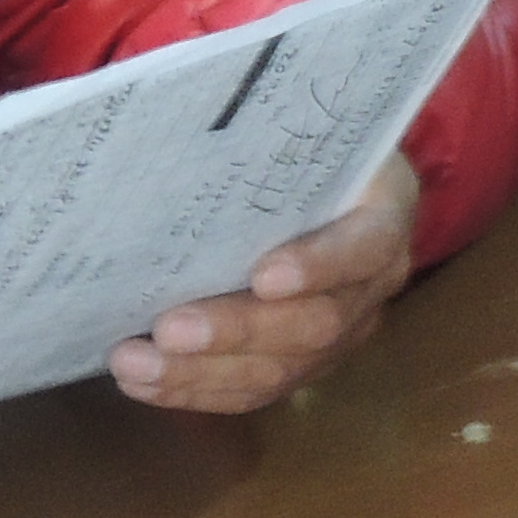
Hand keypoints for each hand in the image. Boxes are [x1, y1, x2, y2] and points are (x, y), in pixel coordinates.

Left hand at [109, 153, 416, 414]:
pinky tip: (144, 382)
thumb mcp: (293, 127)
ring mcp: (342, 330)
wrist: (318, 179)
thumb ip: (258, 136)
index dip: (319, 265)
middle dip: (237, 330)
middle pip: (316, 323)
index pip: (365, 246)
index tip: (263, 276)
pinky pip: (255, 389)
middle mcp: (372, 283)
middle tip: (168, 329)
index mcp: (383, 213)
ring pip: (280, 368)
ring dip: (200, 372)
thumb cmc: (295, 144)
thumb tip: (174, 127)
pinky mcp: (305, 362)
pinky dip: (195, 389)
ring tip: (133, 363)